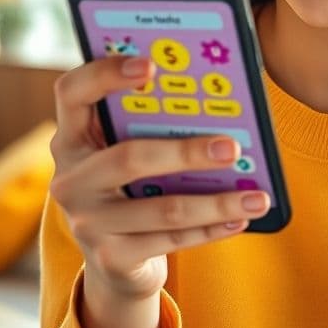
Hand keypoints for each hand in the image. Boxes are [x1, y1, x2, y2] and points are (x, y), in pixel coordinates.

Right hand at [49, 55, 269, 303]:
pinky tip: (241, 218)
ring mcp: (87, 222)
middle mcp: (70, 179)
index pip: (72, 93)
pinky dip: (211, 229)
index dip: (104, 74)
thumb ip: (151, 126)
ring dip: (216, 203)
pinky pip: (171, 241)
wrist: (114, 262)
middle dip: (186, 153)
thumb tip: (218, 105)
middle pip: (129, 158)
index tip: (151, 65)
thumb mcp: (128, 152)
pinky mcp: (110, 258)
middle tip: (231, 148)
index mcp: (73, 138)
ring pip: (163, 209)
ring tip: (257, 196)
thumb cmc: (132, 187)